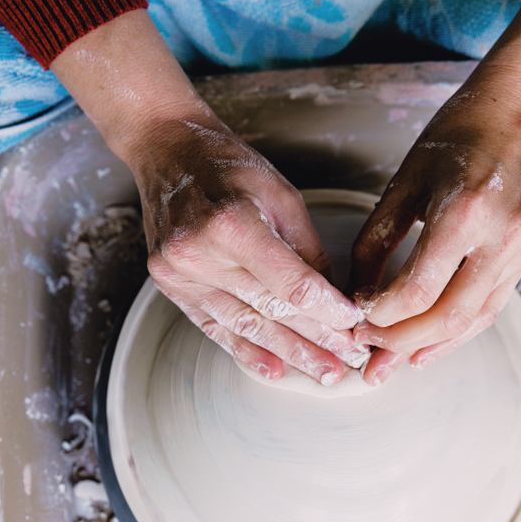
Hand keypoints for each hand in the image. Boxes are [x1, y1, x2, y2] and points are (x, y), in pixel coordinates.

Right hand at [135, 114, 366, 382]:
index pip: (292, 285)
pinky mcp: (170, 286)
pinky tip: (274, 370)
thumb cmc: (228, 166)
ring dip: (289, 353)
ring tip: (323, 370)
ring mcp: (180, 274)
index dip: (327, 311)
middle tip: (349, 360)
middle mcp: (200, 254)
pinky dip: (246, 351)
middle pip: (271, 311)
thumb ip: (307, 250)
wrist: (166, 151)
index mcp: (233, 224)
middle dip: (316, 340)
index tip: (354, 325)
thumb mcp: (282, 196)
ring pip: (246, 326)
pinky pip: (214, 327)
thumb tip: (333, 299)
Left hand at [350, 92, 520, 382]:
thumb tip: (356, 295)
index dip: (381, 315)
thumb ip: (375, 243)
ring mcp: (520, 250)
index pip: (417, 290)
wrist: (516, 113)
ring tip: (390, 362)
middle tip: (367, 352)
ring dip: (426, 346)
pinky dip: (455, 333)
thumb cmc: (454, 139)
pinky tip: (424, 349)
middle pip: (446, 316)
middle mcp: (500, 236)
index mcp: (464, 211)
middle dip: (400, 342)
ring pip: (471, 321)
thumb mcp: (403, 184)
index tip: (355, 317)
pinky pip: (488, 308)